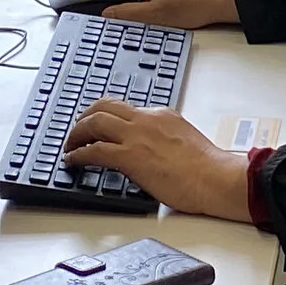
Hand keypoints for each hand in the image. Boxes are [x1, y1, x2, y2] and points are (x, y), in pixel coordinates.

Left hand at [64, 101, 251, 220]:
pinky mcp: (129, 156)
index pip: (126, 109)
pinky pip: (94, 150)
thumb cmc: (208, 168)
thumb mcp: (185, 141)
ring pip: (94, 122)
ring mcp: (136, 136)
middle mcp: (146, 119)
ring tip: (70, 145)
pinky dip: (78, 154)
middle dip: (86, 117)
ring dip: (76, 133)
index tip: (100, 125)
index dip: (108, 117)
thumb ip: (165, 140)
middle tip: (77, 129)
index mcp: (161, 115)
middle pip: (104, 107)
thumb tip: (152, 151)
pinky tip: (73, 161)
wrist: (215, 178)